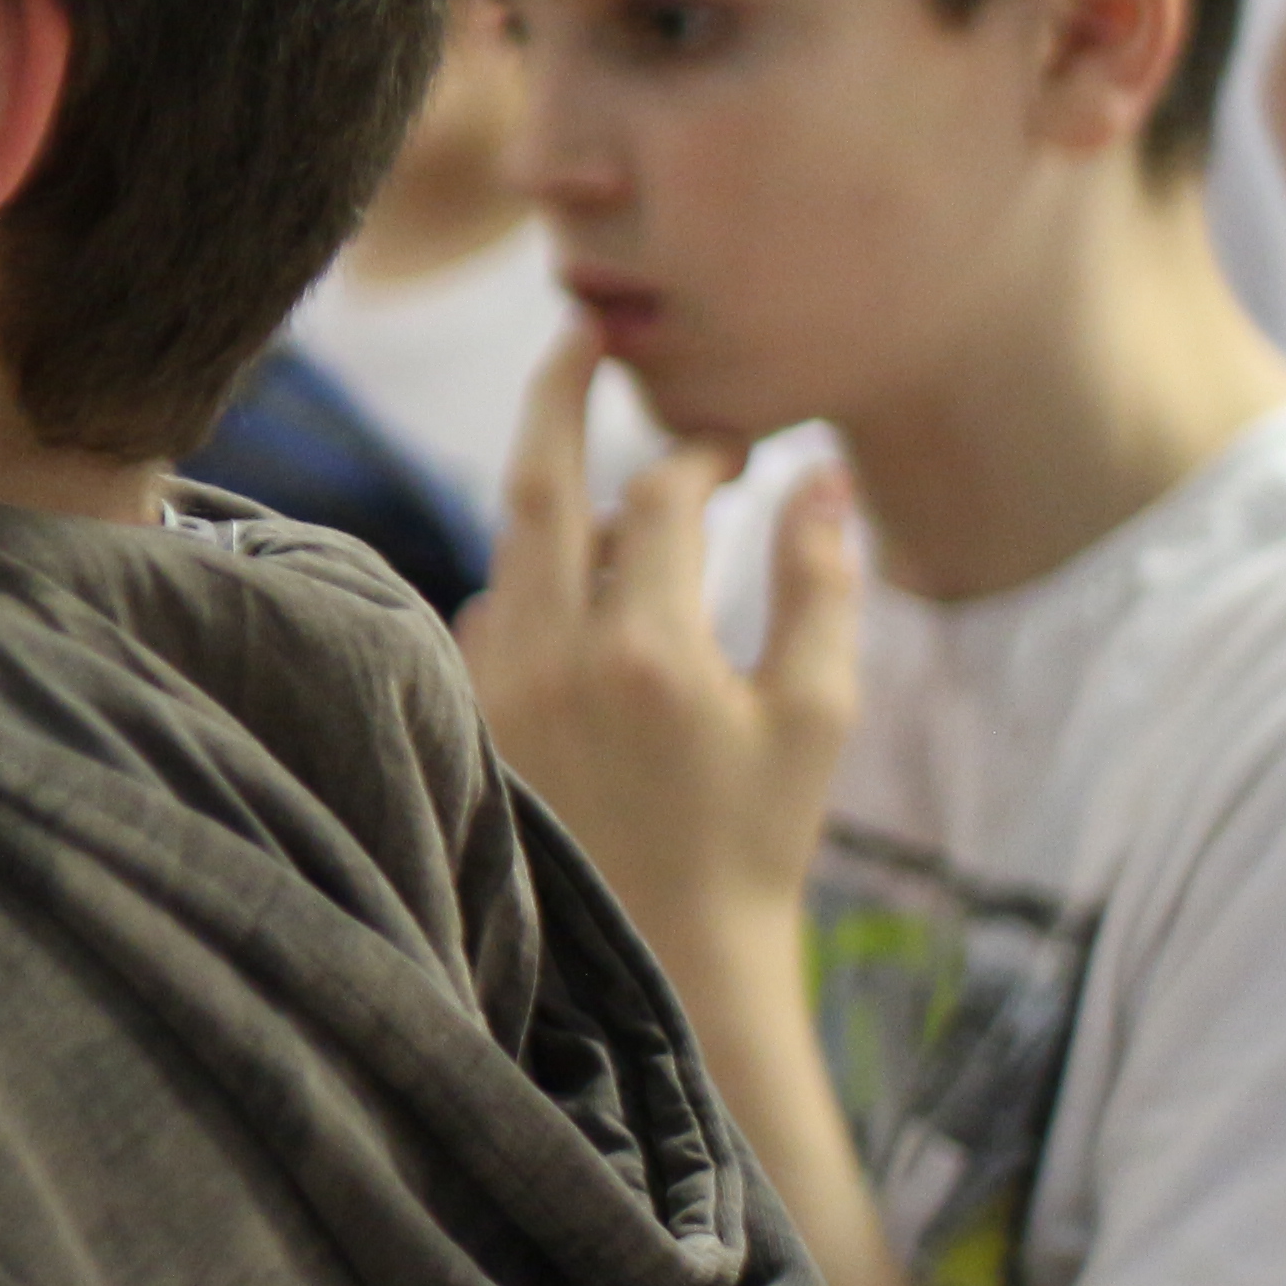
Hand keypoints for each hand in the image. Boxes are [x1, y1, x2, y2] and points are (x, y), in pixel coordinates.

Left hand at [458, 326, 861, 974]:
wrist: (664, 954)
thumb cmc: (755, 838)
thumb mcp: (815, 715)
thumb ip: (819, 585)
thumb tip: (821, 475)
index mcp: (646, 652)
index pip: (662, 498)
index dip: (703, 455)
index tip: (738, 451)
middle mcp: (548, 656)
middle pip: (539, 481)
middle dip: (560, 391)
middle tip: (584, 330)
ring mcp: (492, 683)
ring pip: (514, 549)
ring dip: (568, 515)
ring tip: (639, 524)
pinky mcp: (464, 710)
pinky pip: (490, 611)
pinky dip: (536, 587)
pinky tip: (591, 615)